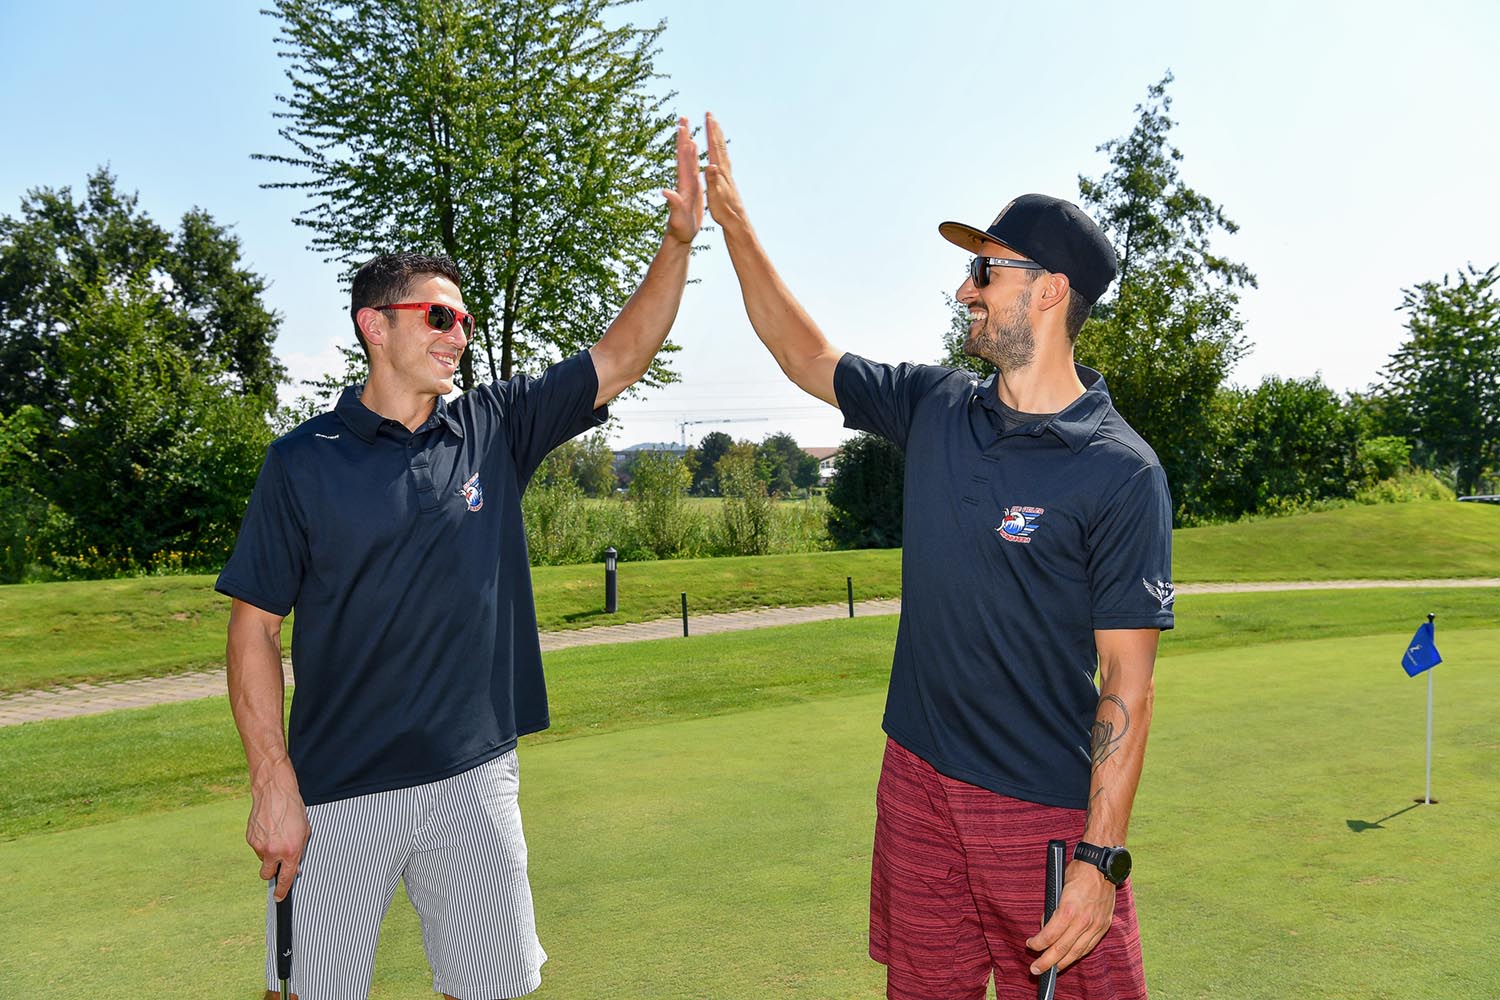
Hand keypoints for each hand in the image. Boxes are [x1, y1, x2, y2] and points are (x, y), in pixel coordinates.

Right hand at [246, 759, 308, 901]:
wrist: (274, 792)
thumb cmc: (293, 809)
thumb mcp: (305, 831)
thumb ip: (300, 851)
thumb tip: (295, 867)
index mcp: (291, 850)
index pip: (286, 878)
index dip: (282, 891)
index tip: (280, 897)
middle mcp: (273, 851)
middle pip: (267, 875)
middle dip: (271, 872)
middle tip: (277, 862)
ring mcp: (259, 845)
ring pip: (262, 859)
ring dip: (268, 853)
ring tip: (276, 835)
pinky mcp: (250, 838)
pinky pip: (257, 847)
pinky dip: (262, 842)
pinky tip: (269, 829)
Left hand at [663, 116, 702, 245]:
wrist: (680, 236)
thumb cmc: (679, 229)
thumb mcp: (677, 217)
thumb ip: (673, 204)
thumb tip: (665, 192)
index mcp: (683, 185)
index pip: (683, 161)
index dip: (683, 145)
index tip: (683, 128)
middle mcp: (684, 181)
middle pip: (683, 155)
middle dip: (683, 136)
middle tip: (682, 117)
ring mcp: (687, 184)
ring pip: (688, 160)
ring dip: (688, 144)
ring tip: (688, 128)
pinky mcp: (692, 189)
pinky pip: (694, 169)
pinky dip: (695, 158)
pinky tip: (695, 150)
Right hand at [703, 112, 747, 233]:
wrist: (737, 223)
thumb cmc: (724, 212)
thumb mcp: (715, 196)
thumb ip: (713, 180)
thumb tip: (711, 165)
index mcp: (721, 172)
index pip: (715, 147)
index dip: (711, 131)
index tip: (708, 116)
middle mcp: (725, 171)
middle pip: (720, 145)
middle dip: (714, 129)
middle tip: (710, 115)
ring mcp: (727, 176)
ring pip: (722, 152)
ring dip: (717, 138)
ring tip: (715, 128)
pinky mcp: (727, 182)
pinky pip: (722, 161)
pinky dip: (719, 152)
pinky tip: (719, 153)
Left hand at [1026, 860, 1117, 975]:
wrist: (1103, 866)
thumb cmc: (1078, 872)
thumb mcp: (1058, 887)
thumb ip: (1052, 908)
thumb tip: (1046, 926)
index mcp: (1068, 910)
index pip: (1049, 935)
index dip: (1038, 944)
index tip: (1030, 945)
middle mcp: (1082, 921)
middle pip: (1061, 949)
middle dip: (1046, 962)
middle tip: (1035, 970)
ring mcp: (1095, 926)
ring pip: (1076, 952)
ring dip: (1062, 963)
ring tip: (1050, 970)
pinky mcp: (1103, 926)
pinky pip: (1088, 947)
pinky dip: (1077, 955)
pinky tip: (1069, 959)